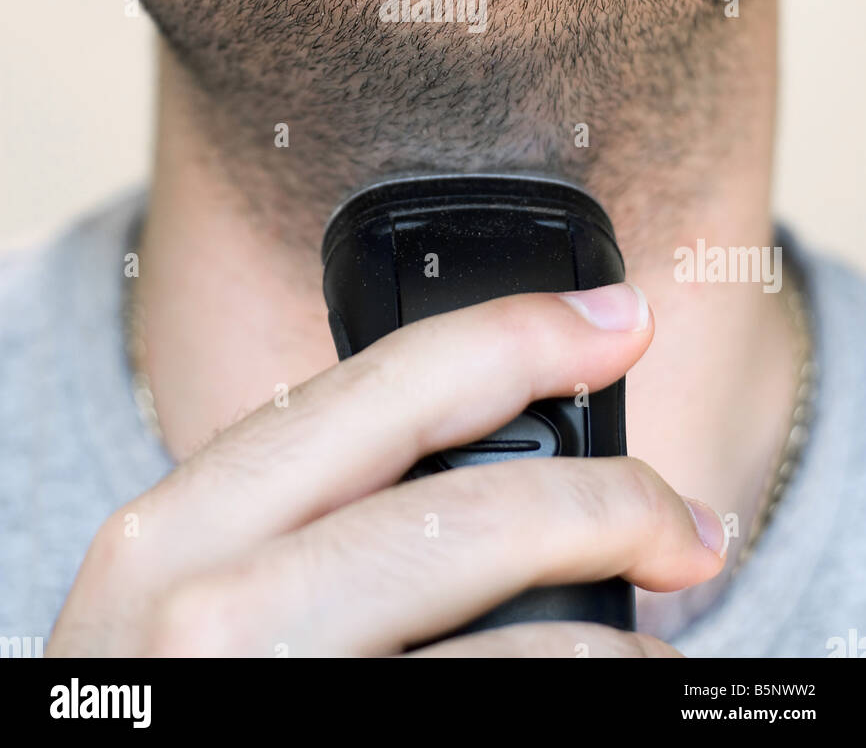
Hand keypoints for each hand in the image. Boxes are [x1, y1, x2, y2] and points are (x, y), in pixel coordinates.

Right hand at [47, 284, 725, 656]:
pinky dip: (587, 690)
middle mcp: (215, 621)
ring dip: (620, 631)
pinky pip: (513, 712)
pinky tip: (602, 687)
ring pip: (524, 643)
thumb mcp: (184, 589)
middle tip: (684, 518)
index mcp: (172, 536)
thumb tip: (466, 444)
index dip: (513, 339)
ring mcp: (285, 705)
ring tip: (648, 641)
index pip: (370, 392)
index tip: (614, 317)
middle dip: (609, 499)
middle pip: (470, 514)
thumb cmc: (166, 695)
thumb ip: (290, 510)